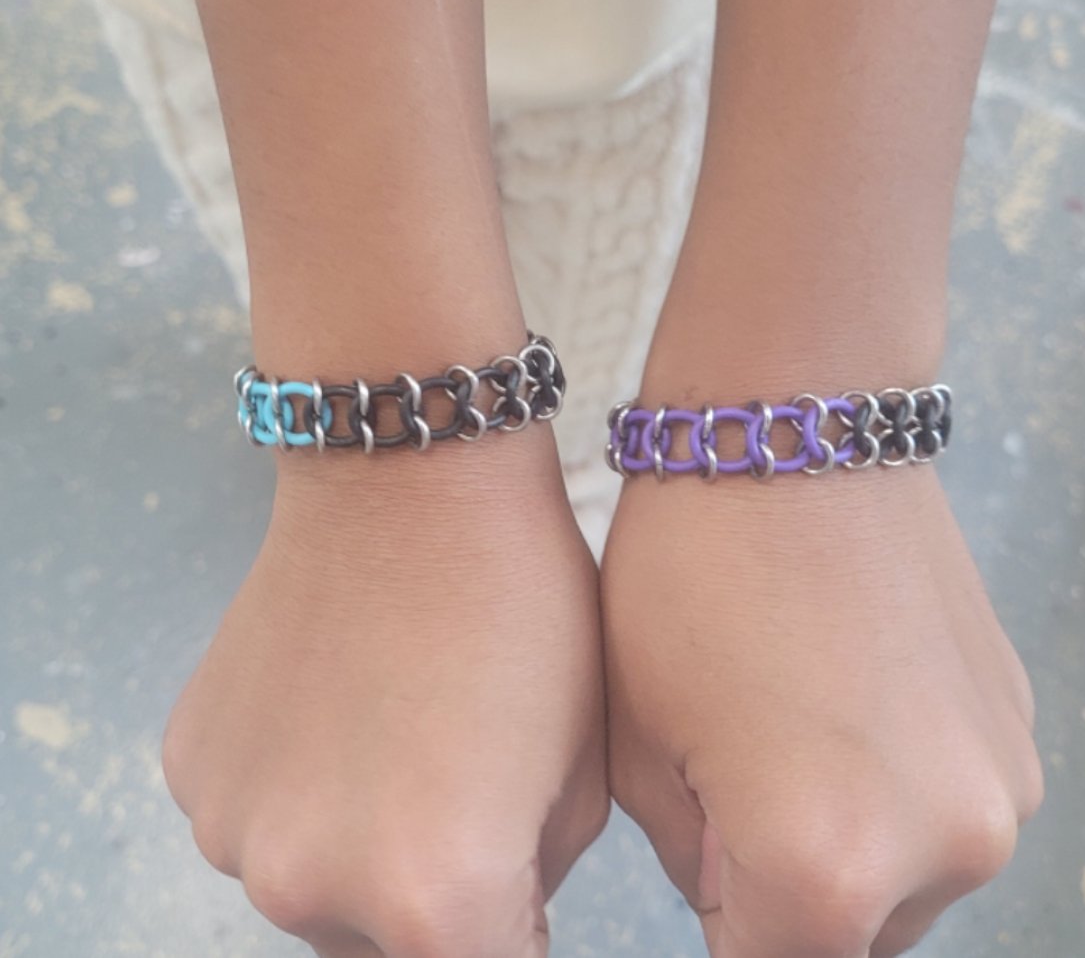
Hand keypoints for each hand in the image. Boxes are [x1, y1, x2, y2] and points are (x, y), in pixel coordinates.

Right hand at [163, 433, 607, 957]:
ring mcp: (232, 830)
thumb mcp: (583, 768)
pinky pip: (259, 817)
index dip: (512, 935)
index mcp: (433, 897)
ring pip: (315, 885)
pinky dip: (299, 789)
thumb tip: (492, 916)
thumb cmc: (525, 610)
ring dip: (357, 847)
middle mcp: (311, 888)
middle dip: (432, 901)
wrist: (412, 484)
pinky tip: (340, 701)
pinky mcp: (191, 769)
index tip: (512, 888)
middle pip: (387, 948)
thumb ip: (533, 884)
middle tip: (464, 789)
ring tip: (400, 731)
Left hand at [603, 464, 1041, 957]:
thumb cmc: (690, 568)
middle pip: (846, 937)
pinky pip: (941, 799)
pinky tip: (836, 687)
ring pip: (902, 875)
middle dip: (782, 890)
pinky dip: (889, 779)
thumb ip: (696, 861)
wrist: (795, 430)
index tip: (709, 868)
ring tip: (782, 719)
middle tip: (726, 778)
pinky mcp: (1016, 726)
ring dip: (843, 837)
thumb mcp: (638, 741)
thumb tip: (743, 893)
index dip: (723, 925)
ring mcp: (999, 784)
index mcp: (826, 865)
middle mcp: (944, 846)